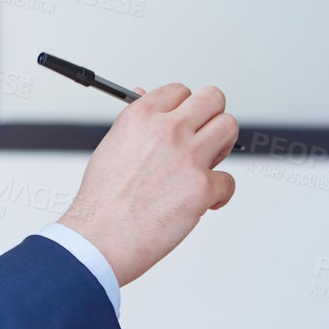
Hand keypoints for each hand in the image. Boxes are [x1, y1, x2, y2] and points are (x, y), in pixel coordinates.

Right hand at [58, 83, 237, 286]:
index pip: (180, 90)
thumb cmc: (102, 200)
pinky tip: (201, 203)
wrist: (100, 238)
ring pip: (229, 128)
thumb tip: (145, 94)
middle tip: (205, 139)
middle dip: (212, 117)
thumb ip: (137, 123)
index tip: (184, 123)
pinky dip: (218, 194)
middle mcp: (166, 130)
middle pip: (213, 99)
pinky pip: (229, 181)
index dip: (185, 108)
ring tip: (206, 165)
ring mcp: (187, 157)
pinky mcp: (202, 187)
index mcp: (141, 116)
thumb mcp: (112, 146)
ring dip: (223, 146)